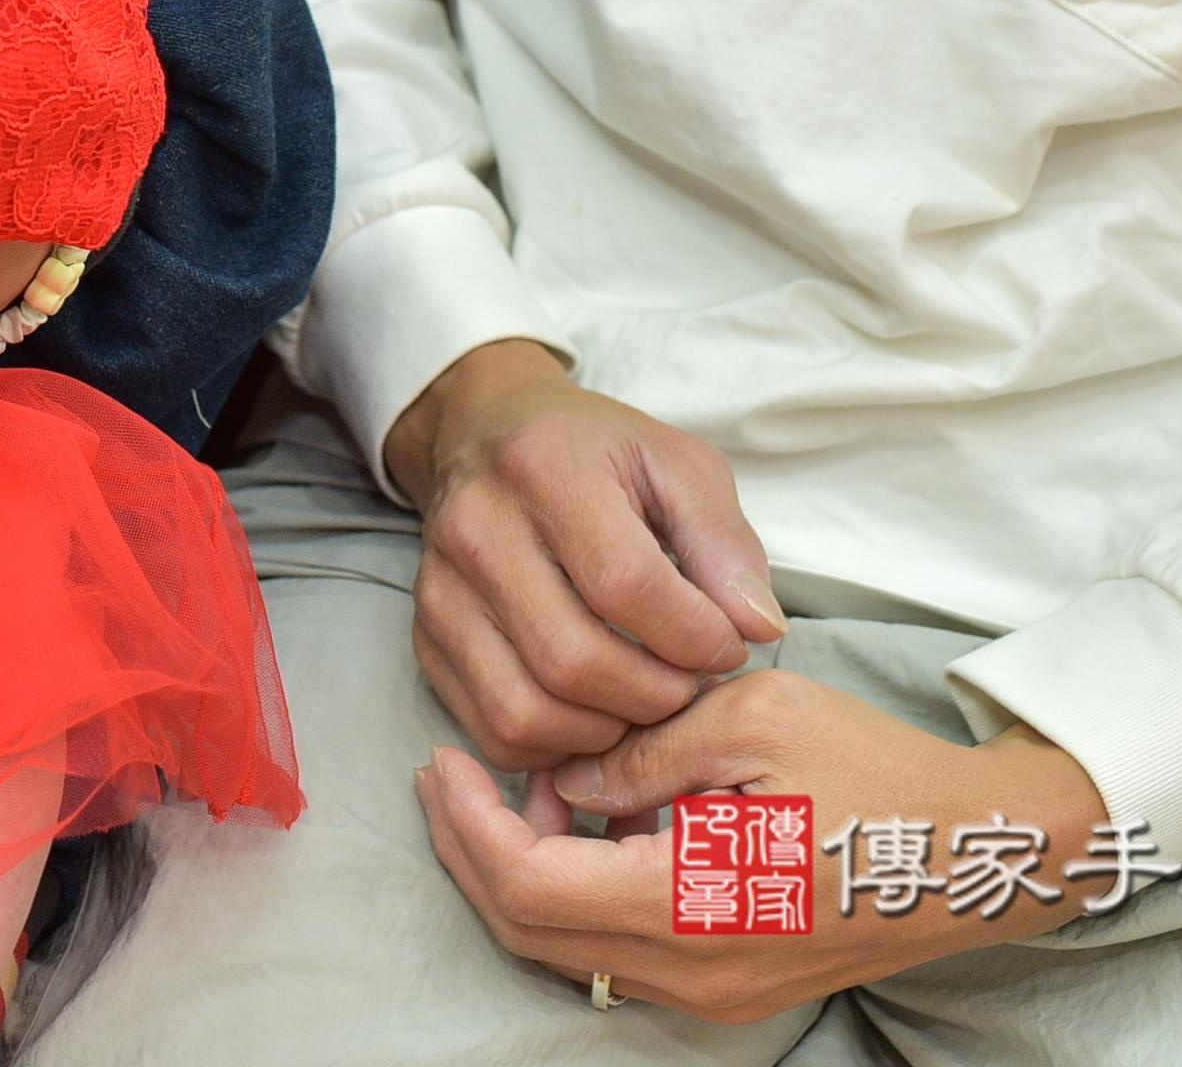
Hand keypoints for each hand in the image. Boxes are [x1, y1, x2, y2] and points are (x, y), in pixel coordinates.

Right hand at [388, 341, 784, 772]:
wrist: (485, 435)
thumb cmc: (594, 453)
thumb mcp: (676, 463)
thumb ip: (725, 541)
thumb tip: (755, 628)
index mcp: (545, 469)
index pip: (626, 585)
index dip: (693, 637)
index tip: (727, 646)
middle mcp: (476, 529)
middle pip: (573, 660)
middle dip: (655, 696)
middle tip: (689, 684)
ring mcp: (440, 591)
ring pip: (525, 711)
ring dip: (605, 732)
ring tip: (643, 701)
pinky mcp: (426, 638)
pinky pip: (491, 730)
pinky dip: (554, 748)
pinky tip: (593, 714)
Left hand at [417, 671, 1109, 1020]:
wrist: (977, 852)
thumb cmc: (874, 772)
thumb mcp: (750, 716)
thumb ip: (641, 749)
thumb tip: (564, 774)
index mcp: (691, 904)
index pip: (528, 885)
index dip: (469, 824)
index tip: (443, 759)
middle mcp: (693, 972)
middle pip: (531, 931)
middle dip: (473, 848)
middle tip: (451, 773)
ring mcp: (715, 992)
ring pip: (570, 947)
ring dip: (527, 869)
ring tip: (533, 783)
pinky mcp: (733, 985)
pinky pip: (621, 950)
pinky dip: (583, 889)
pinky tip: (598, 819)